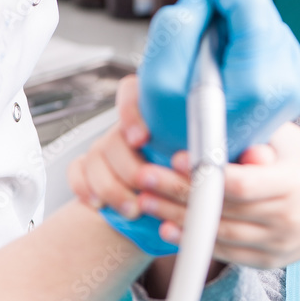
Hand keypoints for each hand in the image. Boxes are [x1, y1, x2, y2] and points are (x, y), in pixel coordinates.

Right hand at [67, 75, 190, 255]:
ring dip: (111, 187)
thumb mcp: (205, 154)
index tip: (141, 138)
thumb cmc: (191, 173)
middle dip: (128, 168)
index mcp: (153, 114)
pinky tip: (99, 204)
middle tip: (145, 187)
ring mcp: (105, 147)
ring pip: (94, 158)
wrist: (169, 200)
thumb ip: (207, 146)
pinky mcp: (89, 168)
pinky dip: (84, 189)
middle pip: (114, 137)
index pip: (132, 92)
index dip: (131, 112)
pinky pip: (76, 172)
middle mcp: (126, 128)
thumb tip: (223, 148)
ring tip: (133, 209)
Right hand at [136, 0, 299, 168]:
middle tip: (202, 14)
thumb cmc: (177, 130)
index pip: (251, 8)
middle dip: (230, 7)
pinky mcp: (297, 87)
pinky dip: (252, 42)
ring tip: (212, 49)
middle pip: (263, 14)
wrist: (202, 164)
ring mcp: (295, 89)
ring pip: (270, 26)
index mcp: (256, 86)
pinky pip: (275, 43)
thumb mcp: (159, 76)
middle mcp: (284, 87)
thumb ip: (178, 25)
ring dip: (241, 26)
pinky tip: (231, 60)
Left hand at [138, 123, 299, 269]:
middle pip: (222, 209)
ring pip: (219, 235)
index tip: (176, 158)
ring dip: (178, 219)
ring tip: (145, 201)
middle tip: (143, 177)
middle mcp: (286, 217)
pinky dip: (196, 242)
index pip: (243, 183)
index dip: (206, 174)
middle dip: (178, 193)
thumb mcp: (293, 140)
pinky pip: (227, 253)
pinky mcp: (268, 261)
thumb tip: (218, 118)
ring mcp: (277, 243)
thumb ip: (258, 133)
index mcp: (292, 182)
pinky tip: (169, 228)